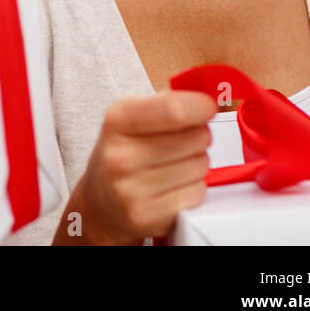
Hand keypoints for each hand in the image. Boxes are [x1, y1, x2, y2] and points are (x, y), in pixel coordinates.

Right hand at [56, 90, 214, 244]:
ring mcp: (132, 189)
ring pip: (201, 166)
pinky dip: (193, 188)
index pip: (175, 109)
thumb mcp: (131, 117)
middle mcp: (121, 155)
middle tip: (182, 140)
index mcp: (117, 119)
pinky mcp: (147, 216)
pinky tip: (173, 186)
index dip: (201, 107)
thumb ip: (166, 102)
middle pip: (197, 137)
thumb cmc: (125, 151)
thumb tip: (208, 94)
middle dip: (199, 136)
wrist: (101, 203)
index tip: (208, 107)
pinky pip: (197, 192)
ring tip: (174, 164)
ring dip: (197, 163)